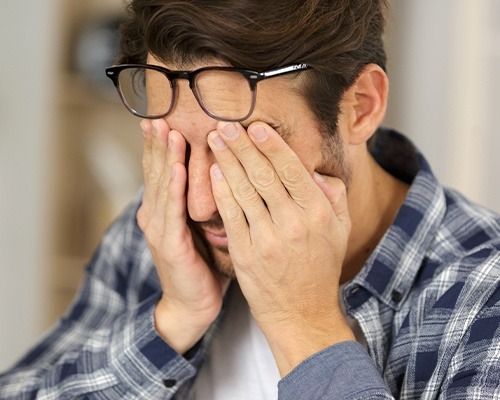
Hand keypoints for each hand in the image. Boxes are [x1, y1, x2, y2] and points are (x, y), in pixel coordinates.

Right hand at [137, 119, 229, 353]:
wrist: (193, 305)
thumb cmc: (202, 264)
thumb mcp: (200, 226)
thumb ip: (202, 201)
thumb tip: (221, 171)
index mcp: (164, 210)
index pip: (163, 170)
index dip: (161, 144)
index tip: (164, 116)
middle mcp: (156, 215)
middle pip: (157, 171)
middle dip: (157, 142)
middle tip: (159, 113)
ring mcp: (159, 230)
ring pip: (161, 186)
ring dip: (164, 158)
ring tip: (165, 130)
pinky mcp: (169, 245)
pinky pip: (172, 213)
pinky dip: (174, 189)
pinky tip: (177, 169)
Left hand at [208, 121, 353, 375]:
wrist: (302, 312)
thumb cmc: (320, 266)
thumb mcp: (340, 229)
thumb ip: (333, 194)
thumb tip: (312, 169)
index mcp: (317, 212)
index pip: (291, 169)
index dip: (271, 145)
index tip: (255, 126)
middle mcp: (293, 223)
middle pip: (263, 175)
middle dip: (242, 146)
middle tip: (225, 125)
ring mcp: (267, 239)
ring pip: (243, 190)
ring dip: (227, 161)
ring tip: (215, 140)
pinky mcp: (246, 254)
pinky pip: (230, 215)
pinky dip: (221, 191)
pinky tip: (214, 172)